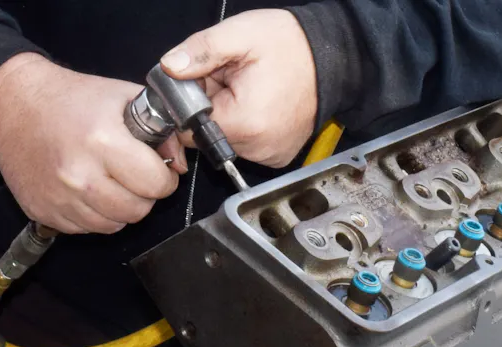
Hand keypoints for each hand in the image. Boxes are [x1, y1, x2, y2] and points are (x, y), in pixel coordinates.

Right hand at [0, 53, 186, 233]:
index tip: (159, 169)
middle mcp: (80, 175)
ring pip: (115, 225)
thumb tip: (180, 164)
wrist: (11, 106)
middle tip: (136, 176)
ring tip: (112, 182)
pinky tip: (89, 190)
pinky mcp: (45, 212)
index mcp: (103, 142)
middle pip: (138, 210)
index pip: (156, 184)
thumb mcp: (123, 98)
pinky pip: (88, 229)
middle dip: (145, 195)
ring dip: (122, 208)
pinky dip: (96, 215)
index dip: (165, 178)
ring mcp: (60, 198)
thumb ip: (162, 130)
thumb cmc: (70, 99)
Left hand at [160, 9, 316, 167]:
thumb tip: (169, 68)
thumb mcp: (240, 34)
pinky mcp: (276, 157)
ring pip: (224, 141)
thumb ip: (200, 51)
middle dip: (209, 108)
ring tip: (248, 91)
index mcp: (245, 123)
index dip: (188, 103)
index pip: (188, 127)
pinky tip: (259, 105)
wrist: (333, 58)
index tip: (203, 82)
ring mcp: (269, 156)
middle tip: (230, 80)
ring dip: (227, 116)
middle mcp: (257, 148)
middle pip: (206, 136)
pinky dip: (245, 126)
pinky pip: (245, 145)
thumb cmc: (291, 45)